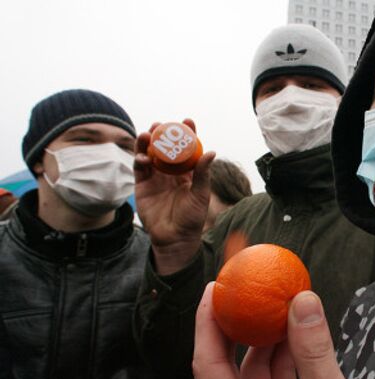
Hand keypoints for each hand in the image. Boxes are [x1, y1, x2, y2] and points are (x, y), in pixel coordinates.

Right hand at [134, 119, 215, 273]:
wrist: (174, 238)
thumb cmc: (192, 218)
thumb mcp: (200, 194)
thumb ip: (203, 173)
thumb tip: (211, 152)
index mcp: (187, 171)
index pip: (186, 148)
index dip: (186, 133)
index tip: (187, 121)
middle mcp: (170, 171)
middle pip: (164, 147)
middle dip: (162, 133)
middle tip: (162, 124)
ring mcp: (155, 177)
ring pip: (149, 153)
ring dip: (147, 142)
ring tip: (148, 133)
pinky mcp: (142, 185)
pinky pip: (139, 167)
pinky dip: (139, 158)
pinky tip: (143, 156)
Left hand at [193, 284, 373, 378]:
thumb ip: (315, 358)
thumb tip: (304, 303)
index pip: (208, 368)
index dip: (208, 325)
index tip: (214, 289)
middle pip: (232, 365)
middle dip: (242, 325)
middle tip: (248, 287)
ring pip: (260, 370)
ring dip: (272, 336)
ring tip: (282, 303)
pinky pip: (283, 378)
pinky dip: (292, 353)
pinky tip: (300, 329)